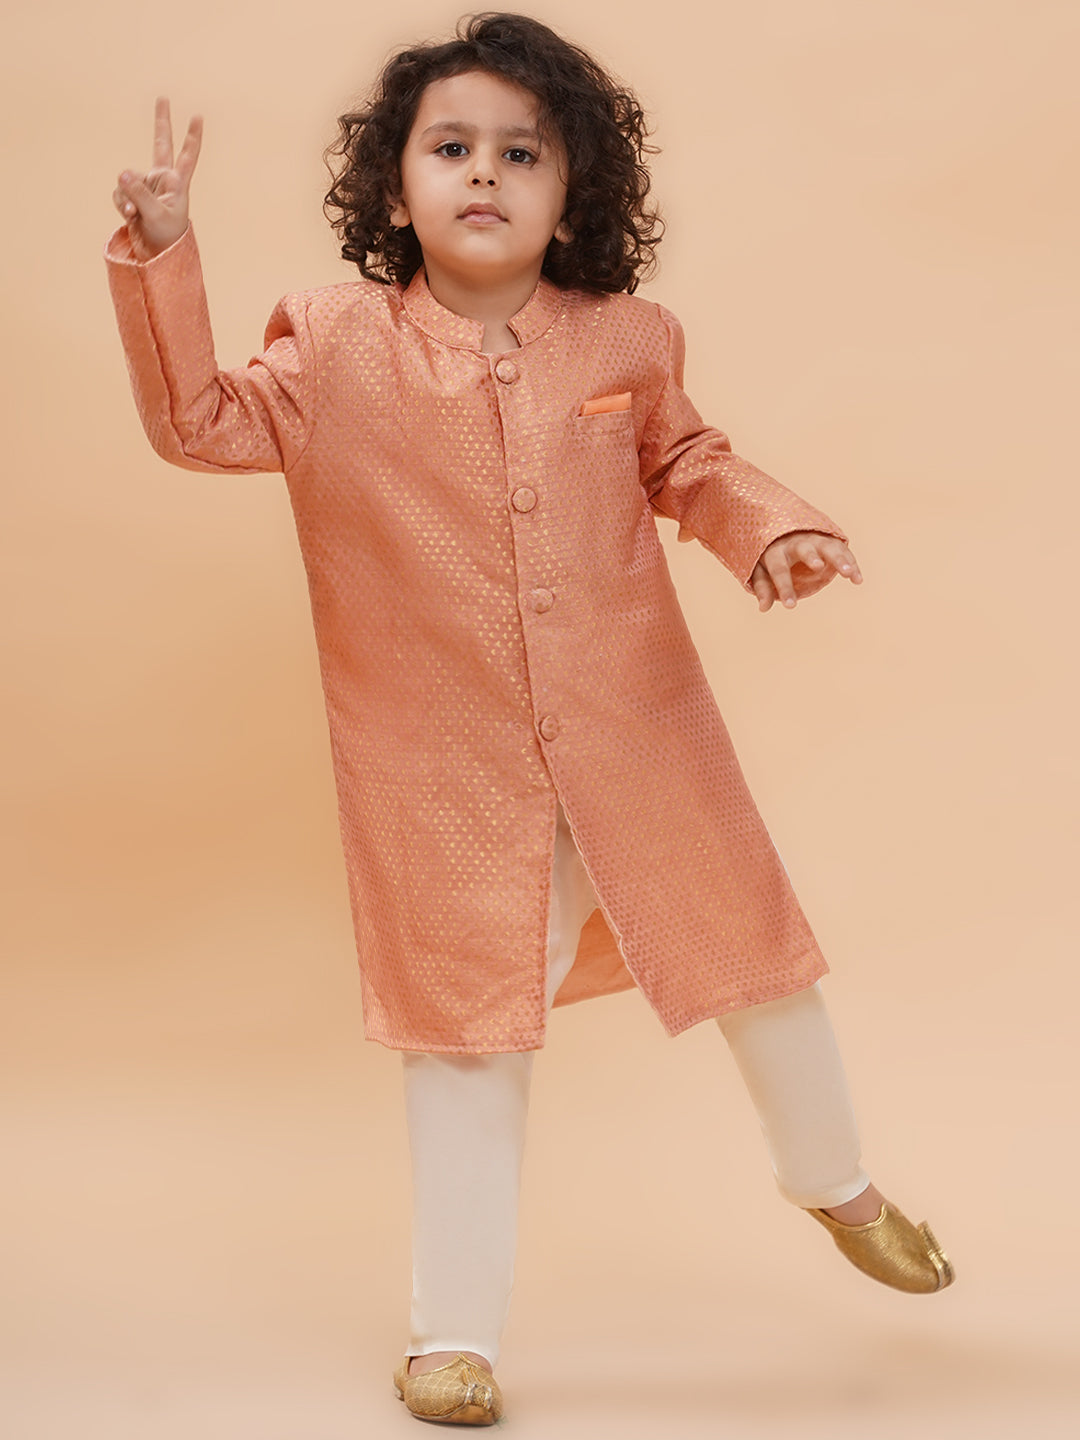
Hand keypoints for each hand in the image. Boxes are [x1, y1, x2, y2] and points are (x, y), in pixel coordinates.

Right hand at [112, 96, 202, 260]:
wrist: (157, 251)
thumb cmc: (167, 236)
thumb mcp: (156, 215)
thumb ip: (140, 194)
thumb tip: (122, 173)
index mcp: (176, 183)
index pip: (187, 156)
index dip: (192, 137)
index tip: (198, 117)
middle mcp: (162, 179)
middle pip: (160, 143)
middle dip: (162, 121)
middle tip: (163, 98)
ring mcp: (146, 185)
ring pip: (128, 179)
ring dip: (127, 196)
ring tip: (134, 213)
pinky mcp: (132, 194)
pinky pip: (119, 192)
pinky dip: (121, 203)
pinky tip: (129, 215)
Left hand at [750, 531, 861, 611]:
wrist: (782, 526)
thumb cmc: (770, 554)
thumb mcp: (760, 569)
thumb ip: (762, 586)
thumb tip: (763, 608)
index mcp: (775, 550)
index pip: (779, 569)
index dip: (784, 587)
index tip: (790, 605)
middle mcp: (796, 542)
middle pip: (804, 549)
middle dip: (811, 556)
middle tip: (818, 566)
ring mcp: (814, 538)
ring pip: (828, 546)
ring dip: (839, 558)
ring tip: (849, 573)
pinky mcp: (829, 538)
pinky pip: (842, 549)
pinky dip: (850, 562)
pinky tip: (857, 579)